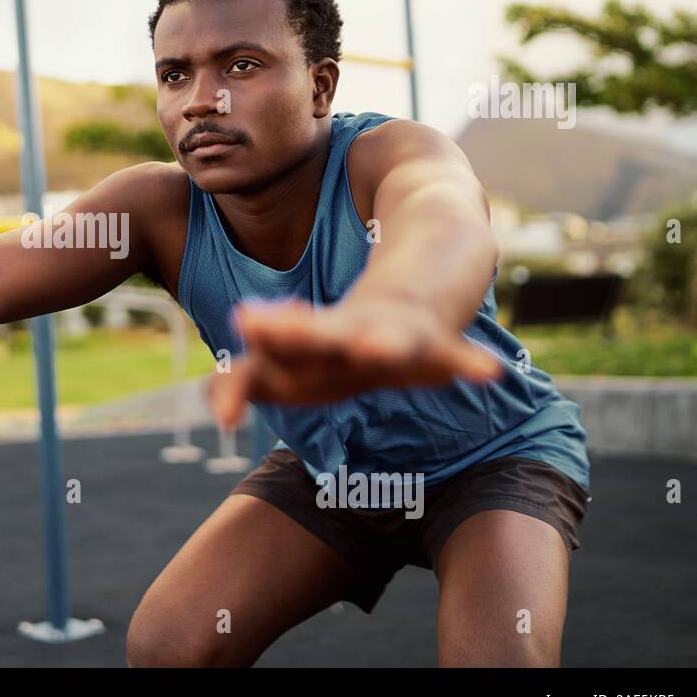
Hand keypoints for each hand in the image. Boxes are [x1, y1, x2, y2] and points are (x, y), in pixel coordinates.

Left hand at [206, 295, 502, 428]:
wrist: (414, 282)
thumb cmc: (341, 338)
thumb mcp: (296, 361)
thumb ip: (250, 380)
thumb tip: (209, 396)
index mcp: (306, 345)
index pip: (266, 364)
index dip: (241, 383)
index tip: (219, 413)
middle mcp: (343, 334)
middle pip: (313, 335)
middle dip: (287, 334)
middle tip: (252, 324)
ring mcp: (390, 332)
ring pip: (384, 337)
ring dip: (378, 342)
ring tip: (373, 348)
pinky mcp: (433, 339)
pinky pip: (451, 355)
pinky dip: (467, 363)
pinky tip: (487, 373)